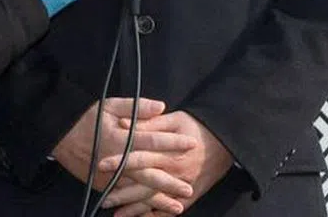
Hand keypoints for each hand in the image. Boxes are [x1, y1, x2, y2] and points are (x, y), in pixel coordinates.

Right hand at [52, 98, 195, 213]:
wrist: (59, 136)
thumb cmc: (86, 118)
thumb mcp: (109, 105)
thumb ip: (136, 107)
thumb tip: (162, 107)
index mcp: (122, 139)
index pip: (154, 141)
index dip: (174, 142)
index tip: (192, 144)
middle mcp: (117, 161)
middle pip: (149, 174)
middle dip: (171, 183)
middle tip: (189, 188)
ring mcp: (109, 177)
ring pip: (138, 191)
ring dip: (158, 200)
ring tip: (177, 207)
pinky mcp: (102, 186)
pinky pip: (124, 199)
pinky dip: (139, 207)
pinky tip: (153, 211)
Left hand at [99, 112, 232, 216]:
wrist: (226, 143)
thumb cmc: (197, 127)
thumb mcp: (174, 120)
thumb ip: (149, 124)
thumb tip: (124, 124)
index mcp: (169, 152)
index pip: (138, 158)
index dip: (119, 161)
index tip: (101, 164)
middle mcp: (174, 172)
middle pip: (143, 185)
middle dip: (122, 193)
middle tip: (104, 199)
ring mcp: (182, 187)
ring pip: (155, 201)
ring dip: (135, 209)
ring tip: (116, 214)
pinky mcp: (190, 196)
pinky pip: (170, 209)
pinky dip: (154, 215)